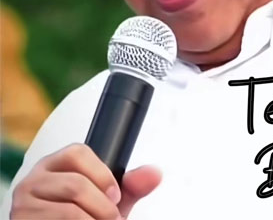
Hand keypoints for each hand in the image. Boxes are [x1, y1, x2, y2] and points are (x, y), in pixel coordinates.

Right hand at [10, 143, 160, 218]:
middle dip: (102, 207)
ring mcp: (23, 206)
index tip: (115, 195)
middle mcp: (34, 181)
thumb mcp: (107, 200)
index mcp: (54, 165)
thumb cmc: (84, 217)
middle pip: (76, 184)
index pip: (77, 152)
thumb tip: (155, 173)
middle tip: (113, 219)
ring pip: (68, 211)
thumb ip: (130, 185)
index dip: (102, 174)